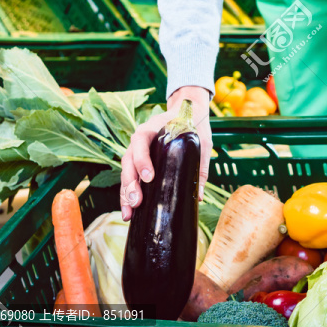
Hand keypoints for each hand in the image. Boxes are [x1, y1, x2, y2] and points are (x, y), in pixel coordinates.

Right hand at [120, 85, 212, 220]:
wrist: (189, 112)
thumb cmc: (194, 125)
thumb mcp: (202, 142)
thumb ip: (201, 166)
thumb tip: (199, 197)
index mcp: (154, 127)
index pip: (141, 140)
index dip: (142, 159)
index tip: (149, 177)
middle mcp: (141, 138)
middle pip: (128, 160)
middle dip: (130, 183)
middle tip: (136, 202)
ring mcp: (138, 150)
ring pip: (126, 170)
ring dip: (125, 192)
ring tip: (128, 214)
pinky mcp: (140, 161)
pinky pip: (130, 176)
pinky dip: (128, 193)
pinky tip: (130, 211)